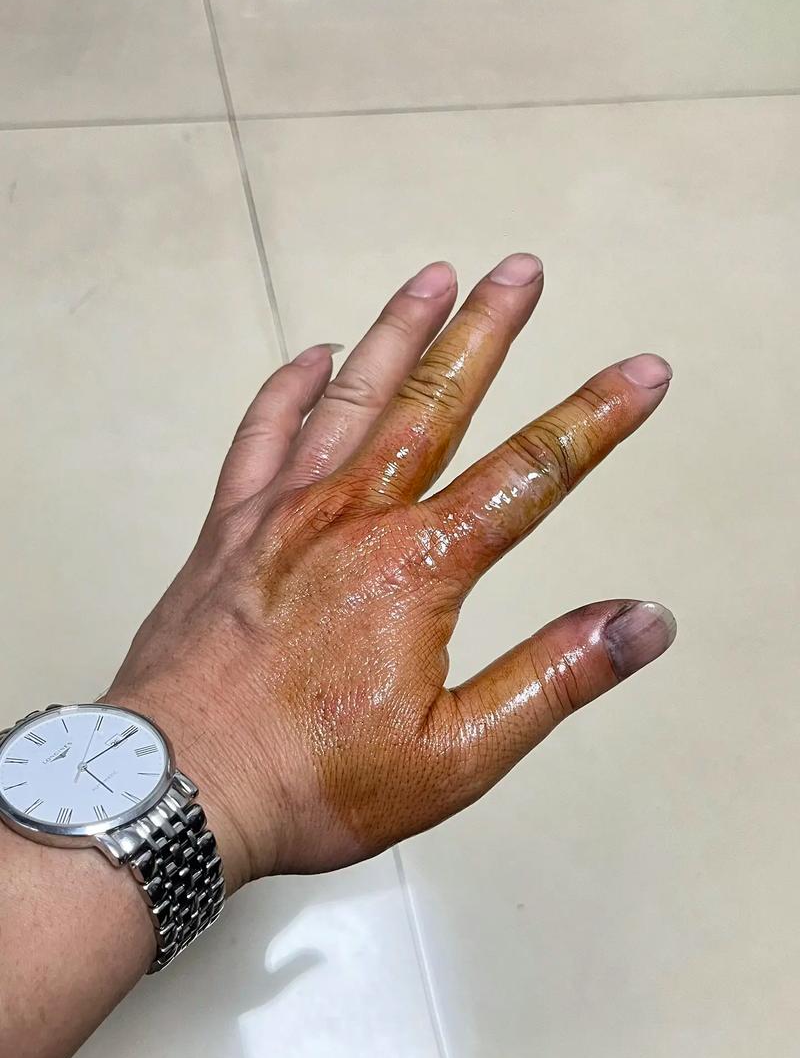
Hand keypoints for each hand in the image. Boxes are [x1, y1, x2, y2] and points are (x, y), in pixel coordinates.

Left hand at [107, 254, 674, 894]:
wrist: (179, 786)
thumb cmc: (312, 781)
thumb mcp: (459, 753)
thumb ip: (554, 677)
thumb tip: (642, 622)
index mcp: (418, 568)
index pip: (531, 473)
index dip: (596, 418)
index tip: (642, 373)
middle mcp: (352, 519)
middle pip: (436, 401)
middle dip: (488, 330)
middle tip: (522, 271)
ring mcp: (282, 516)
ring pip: (350, 398)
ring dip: (396, 334)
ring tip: (434, 278)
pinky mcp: (227, 532)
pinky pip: (260, 437)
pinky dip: (287, 390)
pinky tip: (310, 358)